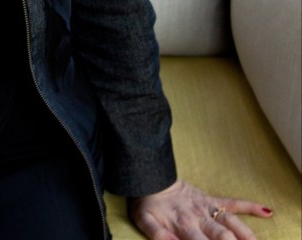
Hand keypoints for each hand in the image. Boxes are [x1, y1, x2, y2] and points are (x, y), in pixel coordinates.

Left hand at [129, 179, 272, 239]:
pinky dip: (250, 206)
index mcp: (184, 226)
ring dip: (246, 235)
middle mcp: (199, 217)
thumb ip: (157, 235)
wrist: (151, 176)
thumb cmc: (147, 203)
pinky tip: (267, 212)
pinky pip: (233, 202)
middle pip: (222, 235)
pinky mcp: (211, 199)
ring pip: (232, 222)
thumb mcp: (144, 220)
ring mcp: (208, 207)